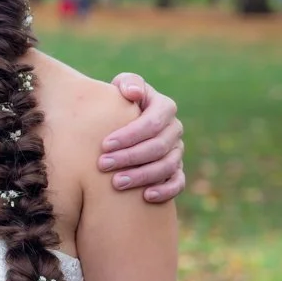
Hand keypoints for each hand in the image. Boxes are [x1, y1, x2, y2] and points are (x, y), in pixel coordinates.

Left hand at [101, 72, 185, 202]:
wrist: (121, 122)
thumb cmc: (119, 102)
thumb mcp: (122, 86)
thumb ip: (128, 83)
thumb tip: (133, 93)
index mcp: (165, 107)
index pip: (153, 122)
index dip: (130, 135)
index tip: (105, 144)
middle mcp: (174, 129)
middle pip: (158, 147)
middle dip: (130, 157)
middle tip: (103, 164)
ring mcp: (177, 151)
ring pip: (167, 166)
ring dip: (142, 176)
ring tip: (116, 183)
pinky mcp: (177, 170)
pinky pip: (178, 183)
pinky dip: (165, 191)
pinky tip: (146, 196)